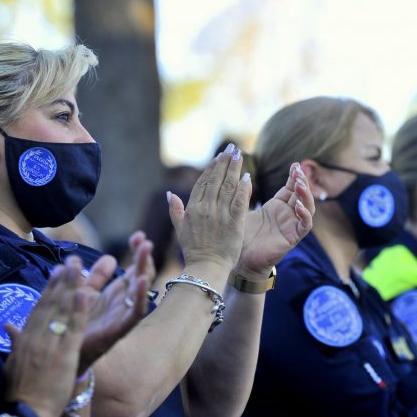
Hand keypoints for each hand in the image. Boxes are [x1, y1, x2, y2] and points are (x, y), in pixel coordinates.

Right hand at [2, 258, 89, 416]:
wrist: (21, 416)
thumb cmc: (17, 395)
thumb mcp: (12, 364)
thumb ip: (14, 343)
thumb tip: (6, 327)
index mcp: (25, 340)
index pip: (38, 309)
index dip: (48, 289)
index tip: (55, 273)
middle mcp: (35, 338)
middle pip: (50, 304)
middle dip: (61, 281)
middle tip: (70, 261)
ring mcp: (49, 345)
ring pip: (61, 311)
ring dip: (71, 287)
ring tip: (78, 266)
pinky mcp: (63, 356)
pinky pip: (72, 329)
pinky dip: (79, 310)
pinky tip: (86, 293)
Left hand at [74, 233, 153, 372]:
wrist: (60, 355)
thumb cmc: (73, 325)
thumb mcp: (83, 294)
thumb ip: (94, 277)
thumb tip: (108, 257)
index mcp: (114, 294)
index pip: (131, 269)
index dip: (136, 252)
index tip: (138, 235)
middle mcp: (121, 303)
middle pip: (138, 276)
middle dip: (143, 257)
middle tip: (144, 240)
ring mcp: (121, 315)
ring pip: (139, 291)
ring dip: (144, 270)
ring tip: (146, 251)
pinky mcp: (118, 330)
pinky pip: (134, 314)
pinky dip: (140, 297)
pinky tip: (142, 281)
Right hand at [168, 144, 249, 270]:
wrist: (205, 268)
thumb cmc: (193, 251)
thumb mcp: (179, 229)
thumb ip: (175, 210)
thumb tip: (169, 194)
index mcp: (192, 208)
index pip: (203, 182)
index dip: (212, 167)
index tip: (220, 156)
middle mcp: (205, 208)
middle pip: (216, 179)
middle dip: (224, 161)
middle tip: (232, 148)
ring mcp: (219, 215)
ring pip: (227, 186)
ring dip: (234, 169)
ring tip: (239, 155)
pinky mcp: (233, 223)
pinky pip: (239, 201)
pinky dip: (243, 188)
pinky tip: (247, 177)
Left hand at [235, 162, 314, 279]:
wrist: (239, 259)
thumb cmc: (240, 235)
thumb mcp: (242, 209)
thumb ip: (245, 194)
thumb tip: (244, 175)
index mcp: (277, 206)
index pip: (291, 187)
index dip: (294, 176)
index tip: (295, 164)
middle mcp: (287, 215)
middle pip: (302, 194)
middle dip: (302, 181)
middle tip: (298, 171)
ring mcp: (291, 226)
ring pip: (308, 207)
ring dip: (305, 195)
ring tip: (299, 185)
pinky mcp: (292, 238)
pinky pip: (305, 225)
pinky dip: (304, 215)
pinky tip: (297, 206)